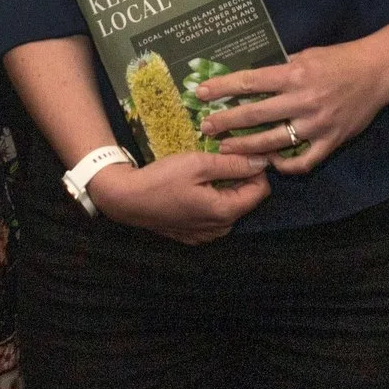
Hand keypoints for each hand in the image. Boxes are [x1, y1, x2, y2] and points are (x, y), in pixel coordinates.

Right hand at [88, 150, 271, 244]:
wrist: (126, 199)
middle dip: (240, 178)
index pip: (261, 191)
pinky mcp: (193, 235)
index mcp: (224, 212)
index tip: (242, 153)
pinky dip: (212, 200)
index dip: (257, 169)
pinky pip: (214, 216)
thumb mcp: (199, 163)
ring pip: (230, 207)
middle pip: (246, 200)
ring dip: (226, 189)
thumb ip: (233, 164)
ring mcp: (205, 234)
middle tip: (222, 158)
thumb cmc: (162, 179)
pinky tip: (195, 187)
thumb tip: (262, 162)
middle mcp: (219, 229)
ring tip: (207, 171)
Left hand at [197, 38, 388, 176]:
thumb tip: (251, 77)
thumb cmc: (340, 59)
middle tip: (206, 128)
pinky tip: (271, 163)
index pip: (250, 82)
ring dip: (246, 146)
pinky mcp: (332, 141)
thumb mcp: (307, 55)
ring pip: (273, 141)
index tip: (201, 93)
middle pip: (255, 114)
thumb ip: (281, 68)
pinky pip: (303, 161)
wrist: (378, 72)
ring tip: (227, 148)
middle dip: (226, 121)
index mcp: (294, 74)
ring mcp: (317, 123)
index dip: (222, 88)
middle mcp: (303, 99)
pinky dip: (285, 165)